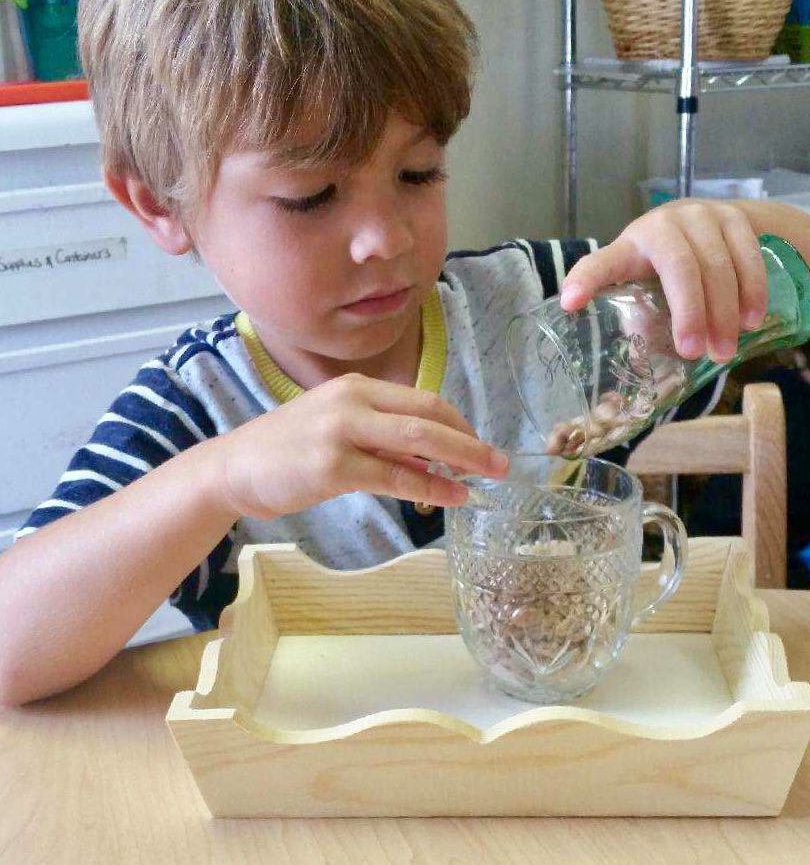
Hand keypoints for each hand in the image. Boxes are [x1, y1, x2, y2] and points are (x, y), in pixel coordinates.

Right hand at [213, 373, 508, 519]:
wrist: (233, 469)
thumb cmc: (287, 451)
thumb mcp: (337, 430)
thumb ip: (382, 439)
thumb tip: (431, 457)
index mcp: (356, 388)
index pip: (423, 399)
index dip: (459, 423)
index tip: (479, 445)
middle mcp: (352, 401)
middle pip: (429, 415)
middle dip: (471, 440)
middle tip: (502, 462)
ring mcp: (341, 431)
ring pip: (418, 441)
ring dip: (461, 459)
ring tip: (488, 476)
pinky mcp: (332, 466)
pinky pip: (395, 476)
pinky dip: (430, 485)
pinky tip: (452, 495)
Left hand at [559, 200, 768, 361]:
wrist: (713, 223)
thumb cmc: (669, 268)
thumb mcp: (646, 288)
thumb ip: (641, 323)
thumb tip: (633, 385)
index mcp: (628, 249)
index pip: (601, 264)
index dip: (584, 281)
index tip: (571, 304)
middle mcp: (661, 226)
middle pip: (678, 267)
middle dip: (689, 313)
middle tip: (694, 353)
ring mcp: (700, 217)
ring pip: (717, 264)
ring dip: (724, 312)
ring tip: (725, 349)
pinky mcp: (734, 217)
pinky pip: (747, 256)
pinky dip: (752, 291)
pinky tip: (750, 321)